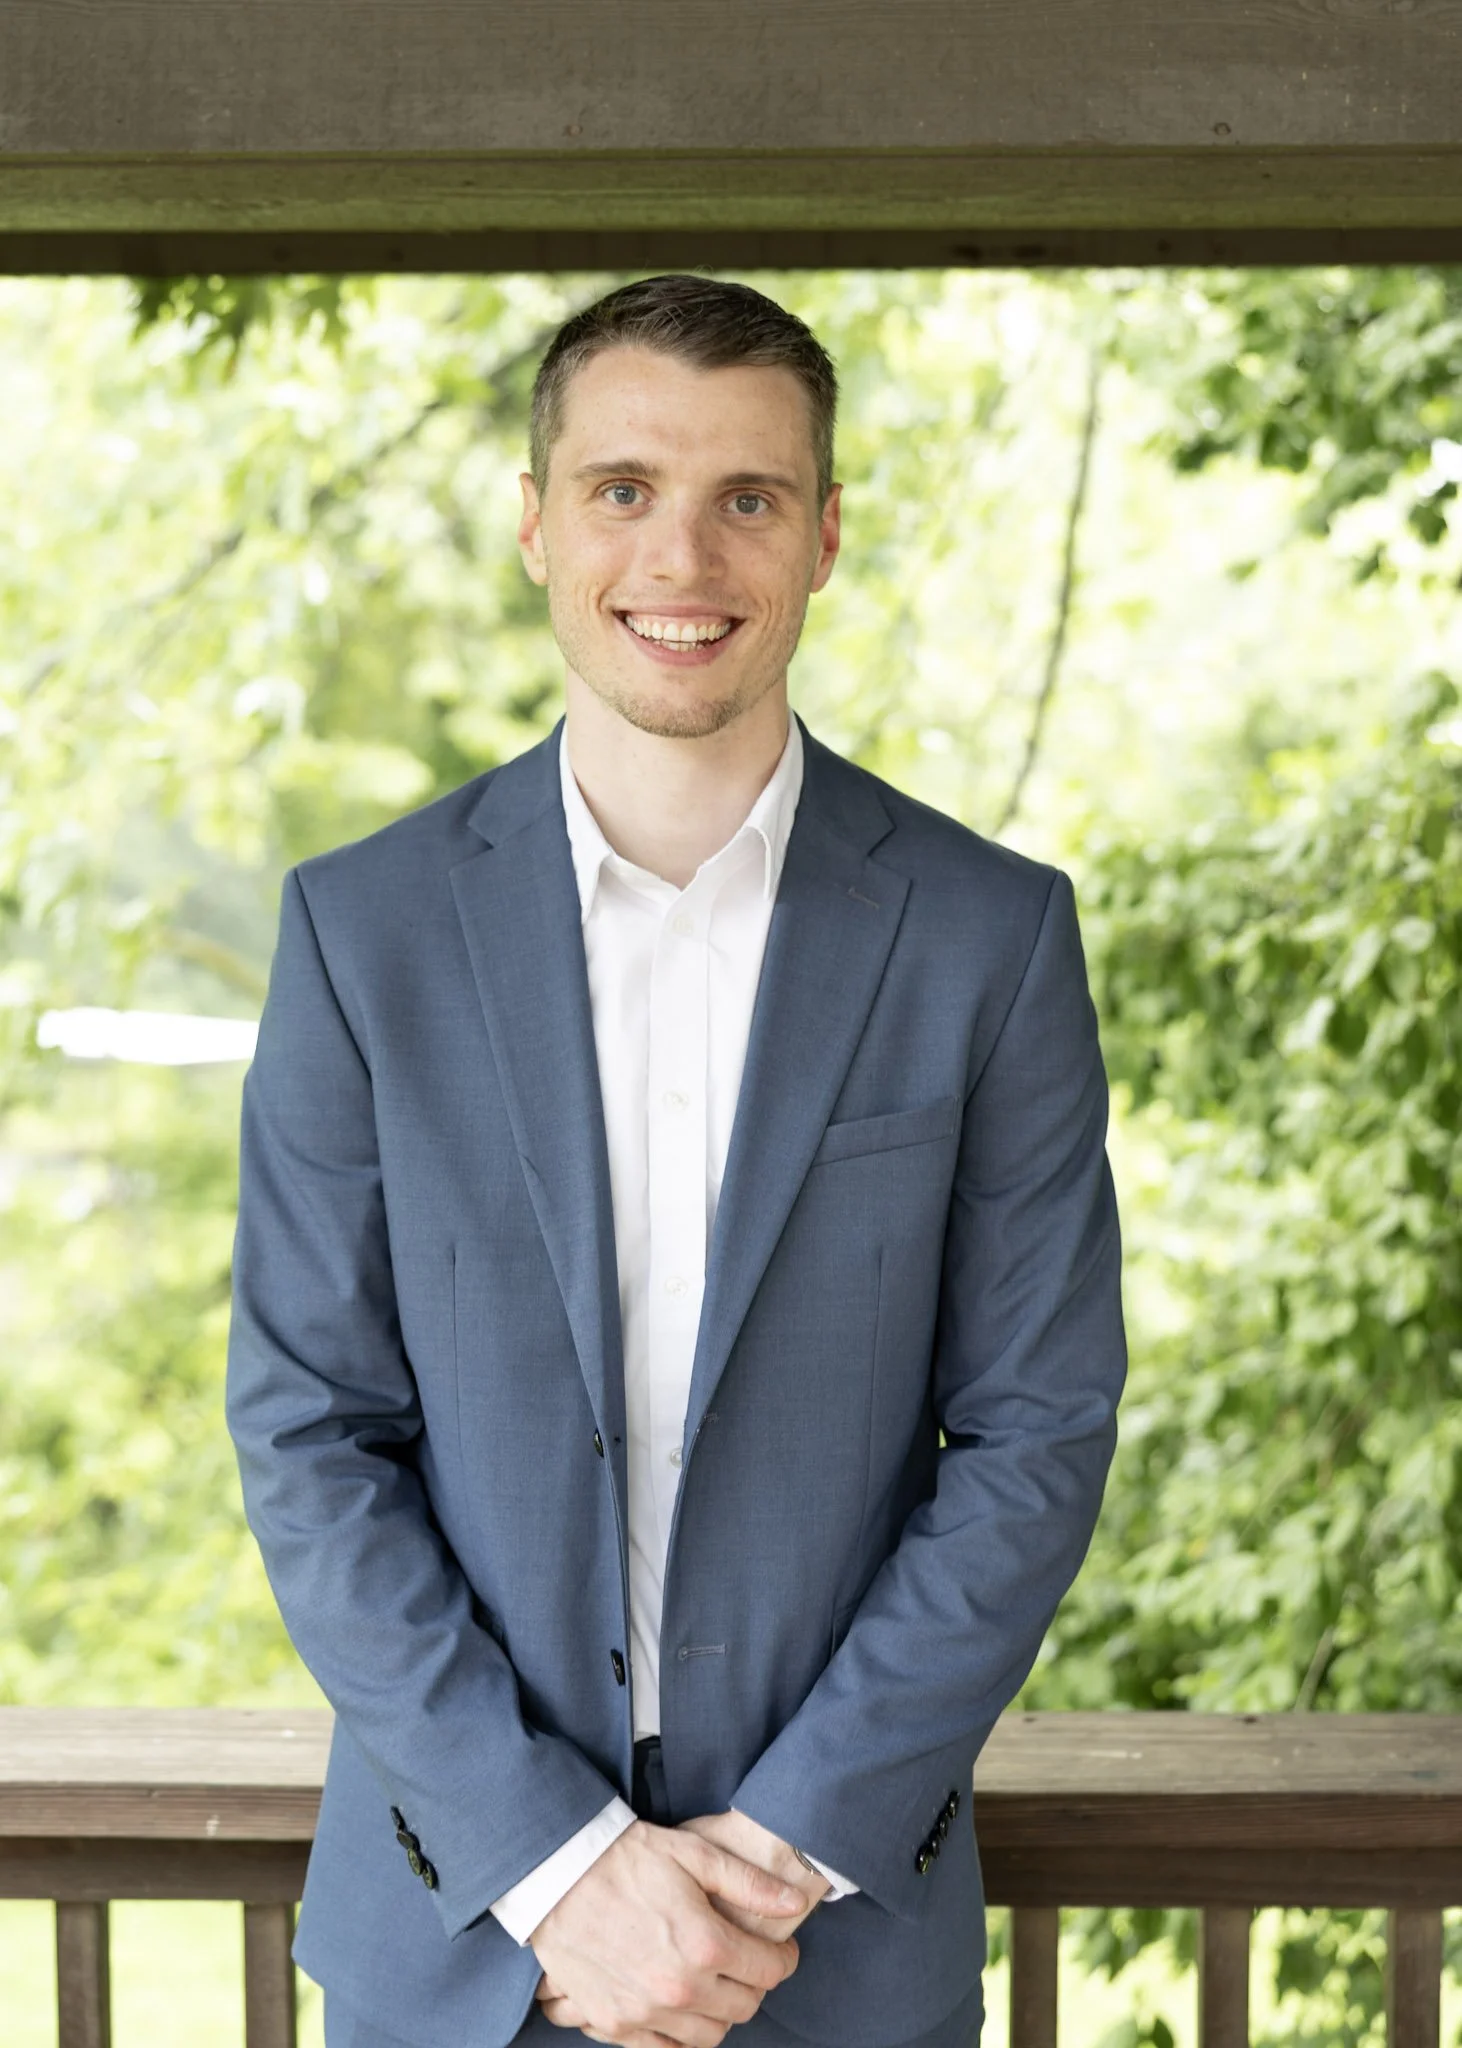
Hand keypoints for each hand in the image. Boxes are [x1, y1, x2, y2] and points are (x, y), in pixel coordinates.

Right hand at [528, 1817, 804, 2045]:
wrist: (558, 1873)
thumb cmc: (628, 1857)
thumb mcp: (695, 1853)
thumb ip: (750, 1883)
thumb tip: (796, 1900)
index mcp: (705, 1944)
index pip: (770, 1971)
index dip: (783, 1958)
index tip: (780, 1949)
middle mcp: (679, 1988)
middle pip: (744, 2008)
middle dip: (754, 1985)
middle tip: (745, 1962)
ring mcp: (644, 2012)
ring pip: (708, 2036)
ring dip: (719, 2013)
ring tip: (711, 1983)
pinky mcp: (613, 2023)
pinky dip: (678, 2035)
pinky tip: (677, 2006)